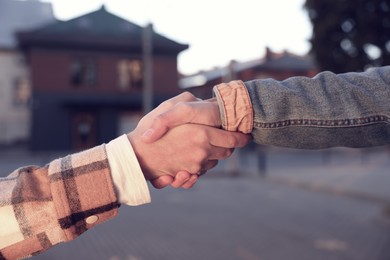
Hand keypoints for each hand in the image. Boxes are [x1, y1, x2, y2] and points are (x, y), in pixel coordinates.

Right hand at [128, 92, 249, 188]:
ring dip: (213, 155)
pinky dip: (201, 166)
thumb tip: (202, 100)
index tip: (245, 136)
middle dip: (228, 146)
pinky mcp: (188, 174)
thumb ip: (187, 102)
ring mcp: (196, 164)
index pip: (232, 139)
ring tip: (203, 146)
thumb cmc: (149, 131)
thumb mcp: (168, 108)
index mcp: (201, 133)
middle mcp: (203, 151)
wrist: (135, 156)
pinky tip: (192, 158)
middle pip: (227, 152)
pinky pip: (202, 171)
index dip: (241, 138)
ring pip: (215, 162)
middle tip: (225, 139)